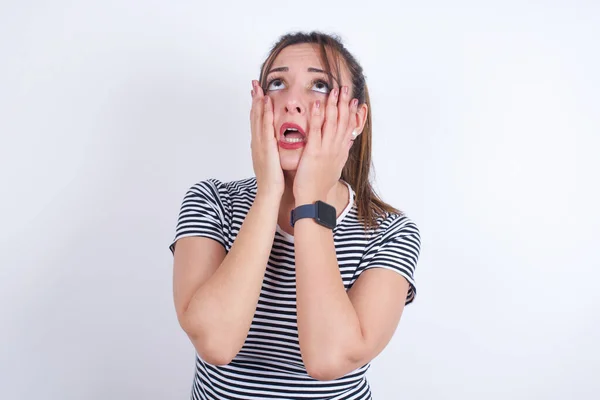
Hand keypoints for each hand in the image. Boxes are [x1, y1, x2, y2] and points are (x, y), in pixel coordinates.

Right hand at [250, 80, 284, 197]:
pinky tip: (267, 103)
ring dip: (258, 102)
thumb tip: (276, 144)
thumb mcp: (272, 161)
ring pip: (258, 119)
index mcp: (259, 146)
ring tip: (258, 88)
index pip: (257, 122)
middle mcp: (257, 142)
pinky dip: (265, 114)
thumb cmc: (273, 180)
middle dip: (254, 100)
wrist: (269, 193)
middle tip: (254, 84)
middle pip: (254, 117)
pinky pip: (265, 127)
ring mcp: (260, 144)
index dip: (256, 107)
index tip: (257, 94)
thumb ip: (273, 151)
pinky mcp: (266, 147)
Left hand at [293, 86, 358, 202]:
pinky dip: (318, 116)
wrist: (314, 199)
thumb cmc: (320, 185)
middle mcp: (336, 148)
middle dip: (344, 103)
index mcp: (340, 151)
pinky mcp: (314, 152)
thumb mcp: (335, 167)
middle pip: (343, 121)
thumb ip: (340, 153)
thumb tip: (346, 144)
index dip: (352, 113)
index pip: (348, 128)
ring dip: (334, 105)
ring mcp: (326, 149)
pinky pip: (316, 130)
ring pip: (332, 123)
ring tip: (335, 90)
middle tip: (346, 87)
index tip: (354, 100)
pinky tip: (318, 104)